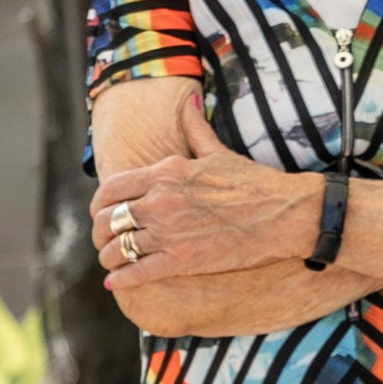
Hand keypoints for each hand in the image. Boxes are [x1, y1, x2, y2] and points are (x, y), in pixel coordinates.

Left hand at [93, 92, 319, 292]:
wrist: (284, 214)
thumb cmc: (255, 182)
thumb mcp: (218, 151)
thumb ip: (195, 127)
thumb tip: (189, 100)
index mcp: (165, 173)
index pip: (111, 188)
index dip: (98, 204)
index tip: (100, 212)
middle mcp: (160, 201)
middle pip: (109, 220)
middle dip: (100, 232)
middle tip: (105, 239)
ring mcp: (170, 232)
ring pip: (120, 248)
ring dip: (110, 257)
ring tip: (112, 261)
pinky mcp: (184, 261)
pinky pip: (139, 272)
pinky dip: (123, 279)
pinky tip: (115, 283)